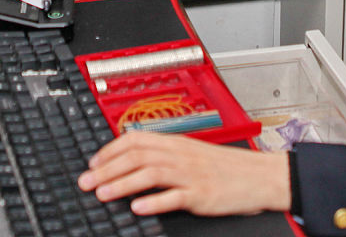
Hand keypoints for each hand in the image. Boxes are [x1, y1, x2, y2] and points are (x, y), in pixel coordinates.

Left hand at [78, 132, 290, 216]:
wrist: (260, 176)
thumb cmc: (226, 167)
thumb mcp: (193, 152)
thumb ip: (166, 153)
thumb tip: (136, 158)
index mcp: (176, 142)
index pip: (136, 139)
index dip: (110, 150)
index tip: (93, 163)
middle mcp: (180, 155)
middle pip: (137, 156)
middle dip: (107, 169)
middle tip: (86, 182)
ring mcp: (191, 174)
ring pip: (150, 173)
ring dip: (122, 183)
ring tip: (103, 193)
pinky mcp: (202, 194)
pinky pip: (174, 197)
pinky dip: (154, 202)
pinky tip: (138, 207)